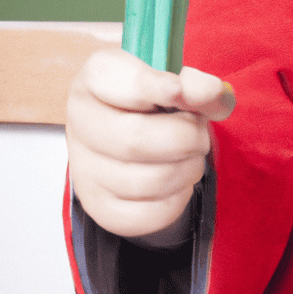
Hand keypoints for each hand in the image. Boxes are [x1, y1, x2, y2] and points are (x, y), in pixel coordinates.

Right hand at [66, 49, 234, 241]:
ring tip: (192, 155)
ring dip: (188, 168)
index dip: (152, 87)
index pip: (116, 82)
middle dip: (185, 136)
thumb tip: (212, 95)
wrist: (138, 134)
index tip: (178, 90)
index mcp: (95, 79)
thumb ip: (195, 84)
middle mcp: (80, 123)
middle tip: (200, 132)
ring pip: (147, 181)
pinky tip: (178, 180)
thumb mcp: (175, 79)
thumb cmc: (156, 102)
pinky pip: (148, 214)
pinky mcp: (100, 207)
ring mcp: (85, 170)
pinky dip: (178, 198)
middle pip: (134, 140)